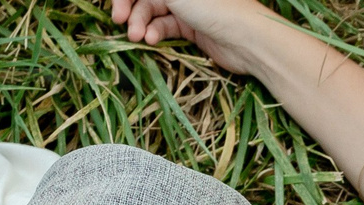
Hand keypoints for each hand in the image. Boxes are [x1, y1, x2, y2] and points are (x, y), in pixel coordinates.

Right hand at [113, 0, 282, 77]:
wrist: (247, 40)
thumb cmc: (213, 5)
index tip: (116, 6)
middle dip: (131, 8)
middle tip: (119, 21)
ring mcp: (187, 7)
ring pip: (154, 12)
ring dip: (141, 23)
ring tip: (137, 36)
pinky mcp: (192, 29)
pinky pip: (166, 28)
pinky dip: (156, 33)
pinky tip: (153, 40)